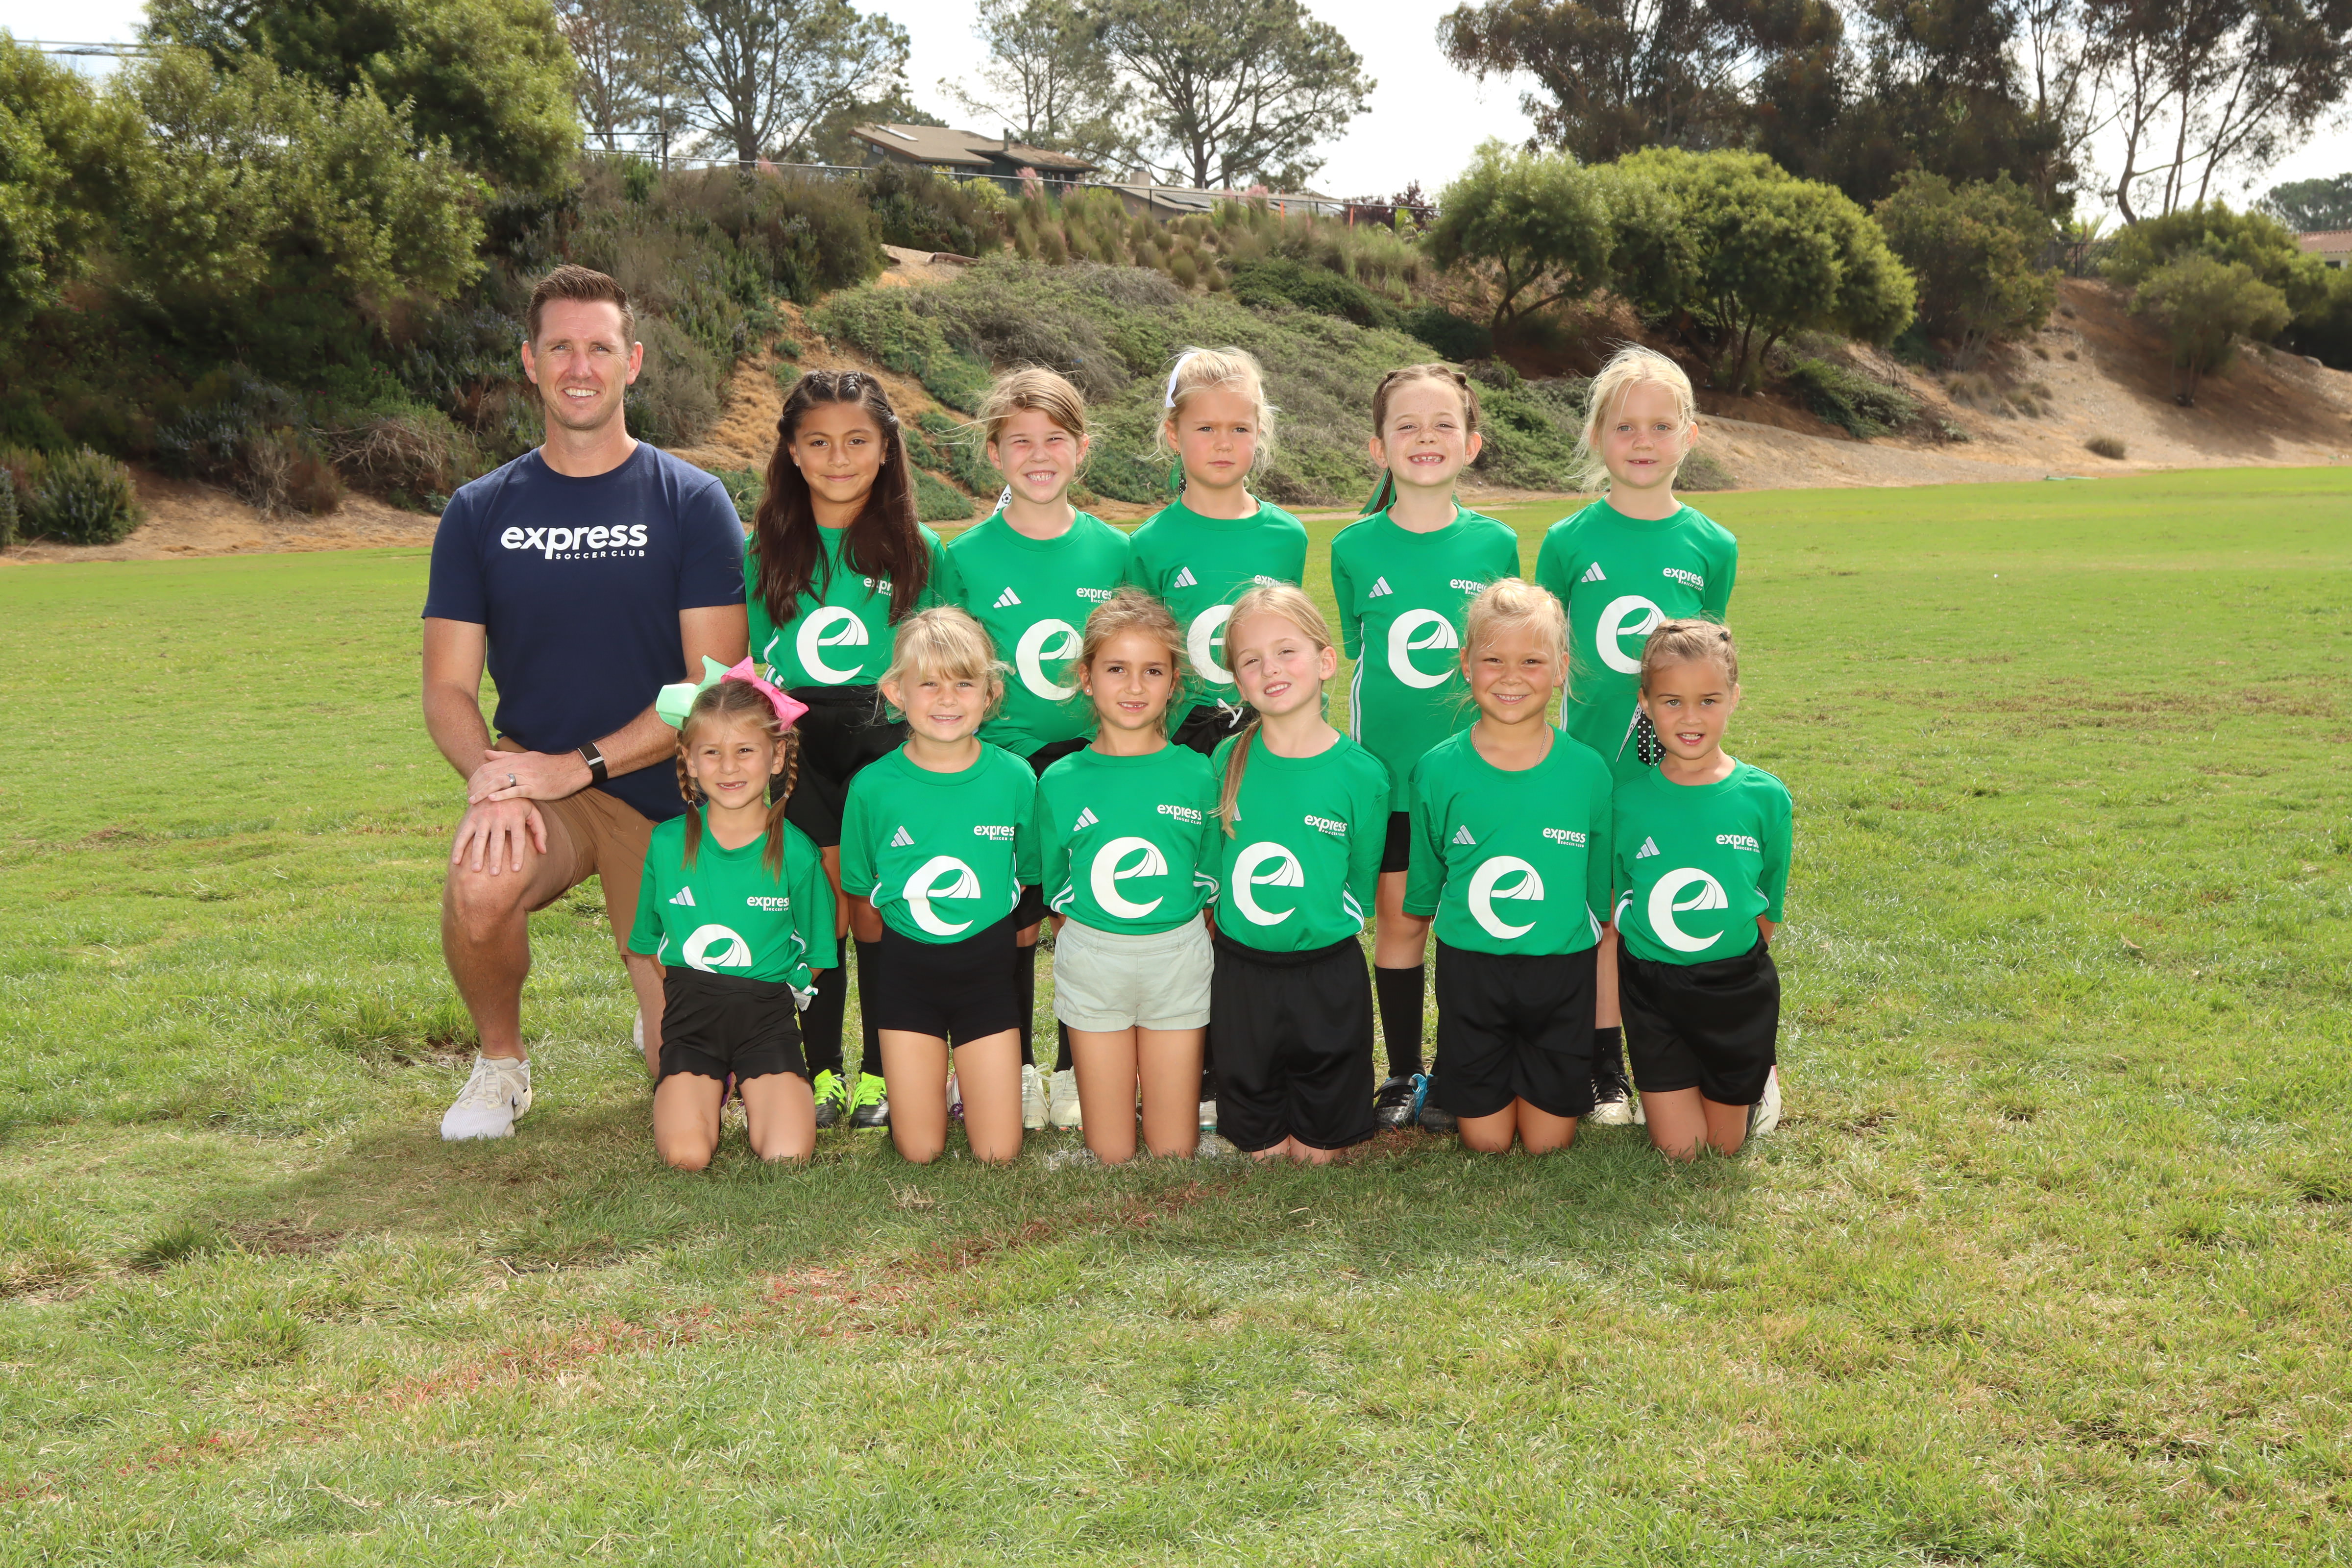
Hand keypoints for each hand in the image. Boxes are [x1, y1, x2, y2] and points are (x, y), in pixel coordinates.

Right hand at [450, 797, 546, 874]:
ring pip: (480, 838)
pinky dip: (459, 847)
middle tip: (495, 874)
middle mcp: (499, 816)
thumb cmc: (519, 803)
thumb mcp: (533, 813)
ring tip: (476, 870)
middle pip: (498, 840)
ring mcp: (484, 816)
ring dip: (477, 854)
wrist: (499, 782)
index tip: (516, 869)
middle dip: (496, 858)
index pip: (518, 838)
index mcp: (516, 816)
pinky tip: (457, 861)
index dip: (517, 854)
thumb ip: (540, 831)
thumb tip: (543, 851)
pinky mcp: (472, 816)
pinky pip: (464, 834)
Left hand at [468, 748, 591, 804]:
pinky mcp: (535, 787)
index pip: (489, 766)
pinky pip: (516, 791)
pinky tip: (492, 799)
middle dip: (476, 786)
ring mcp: (527, 776)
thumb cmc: (550, 764)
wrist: (573, 767)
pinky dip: (503, 795)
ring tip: (473, 800)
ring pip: (500, 782)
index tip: (469, 787)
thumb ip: (505, 755)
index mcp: (515, 759)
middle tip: (468, 796)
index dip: (476, 777)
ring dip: (484, 792)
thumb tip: (486, 753)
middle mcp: (518, 766)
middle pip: (490, 774)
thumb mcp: (526, 756)